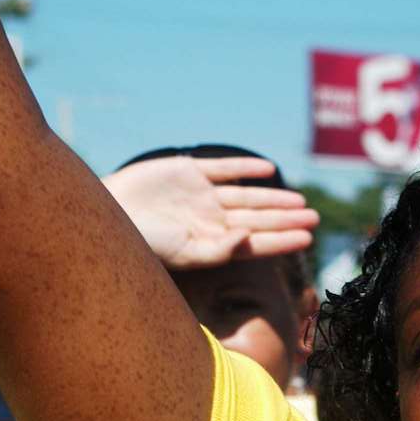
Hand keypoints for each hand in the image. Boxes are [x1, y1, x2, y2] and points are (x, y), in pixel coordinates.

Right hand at [104, 156, 318, 268]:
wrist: (103, 212)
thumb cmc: (141, 242)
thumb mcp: (181, 251)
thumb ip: (216, 250)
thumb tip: (247, 240)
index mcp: (212, 243)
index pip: (257, 243)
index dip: (283, 240)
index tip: (308, 238)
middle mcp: (211, 220)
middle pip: (258, 219)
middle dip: (287, 219)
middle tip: (316, 217)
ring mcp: (201, 196)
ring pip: (247, 197)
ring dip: (274, 198)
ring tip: (300, 201)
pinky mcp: (187, 173)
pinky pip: (223, 170)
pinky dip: (244, 169)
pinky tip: (268, 170)